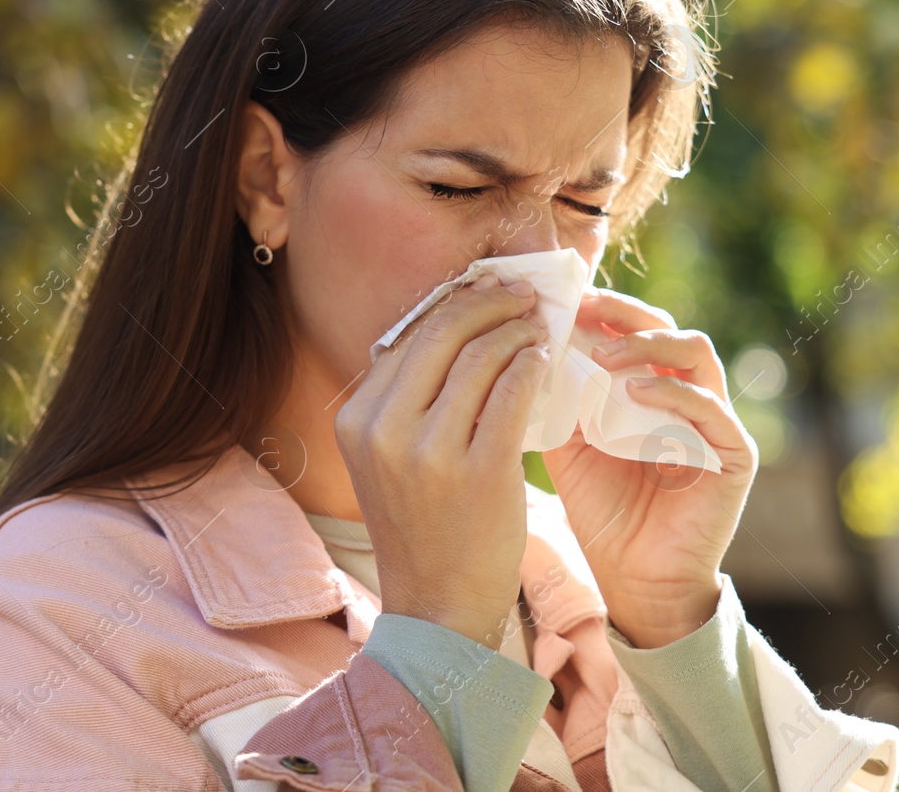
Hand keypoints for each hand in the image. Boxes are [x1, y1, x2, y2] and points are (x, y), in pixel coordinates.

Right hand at [334, 272, 549, 649]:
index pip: (408, 337)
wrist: (437, 607)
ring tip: (536, 327)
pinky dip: (531, 367)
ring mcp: (430, 452)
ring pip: (480, 358)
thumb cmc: (421, 526)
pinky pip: (512, 395)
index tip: (486, 290)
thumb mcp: (387, 457)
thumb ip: (405, 398)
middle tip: (521, 295)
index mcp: (355, 420)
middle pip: (442, 334)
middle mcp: (384, 430)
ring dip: (515, 332)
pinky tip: (543, 362)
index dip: (452, 304)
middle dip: (488, 304)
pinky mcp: (480, 472)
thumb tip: (451, 325)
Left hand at [541, 286, 757, 649]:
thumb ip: (560, 400)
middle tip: (584, 310)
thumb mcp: (570, 447)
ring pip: (696, 353)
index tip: (562, 301)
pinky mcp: (734, 453)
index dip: (603, 309)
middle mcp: (688, 395)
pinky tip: (637, 393)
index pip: (635, 329)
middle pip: (668, 328)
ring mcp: (716, 421)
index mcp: (651, 387)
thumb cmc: (604, 511)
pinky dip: (673, 392)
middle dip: (625, 313)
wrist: (634, 580)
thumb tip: (531, 346)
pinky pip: (711, 408)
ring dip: (649, 345)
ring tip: (607, 354)